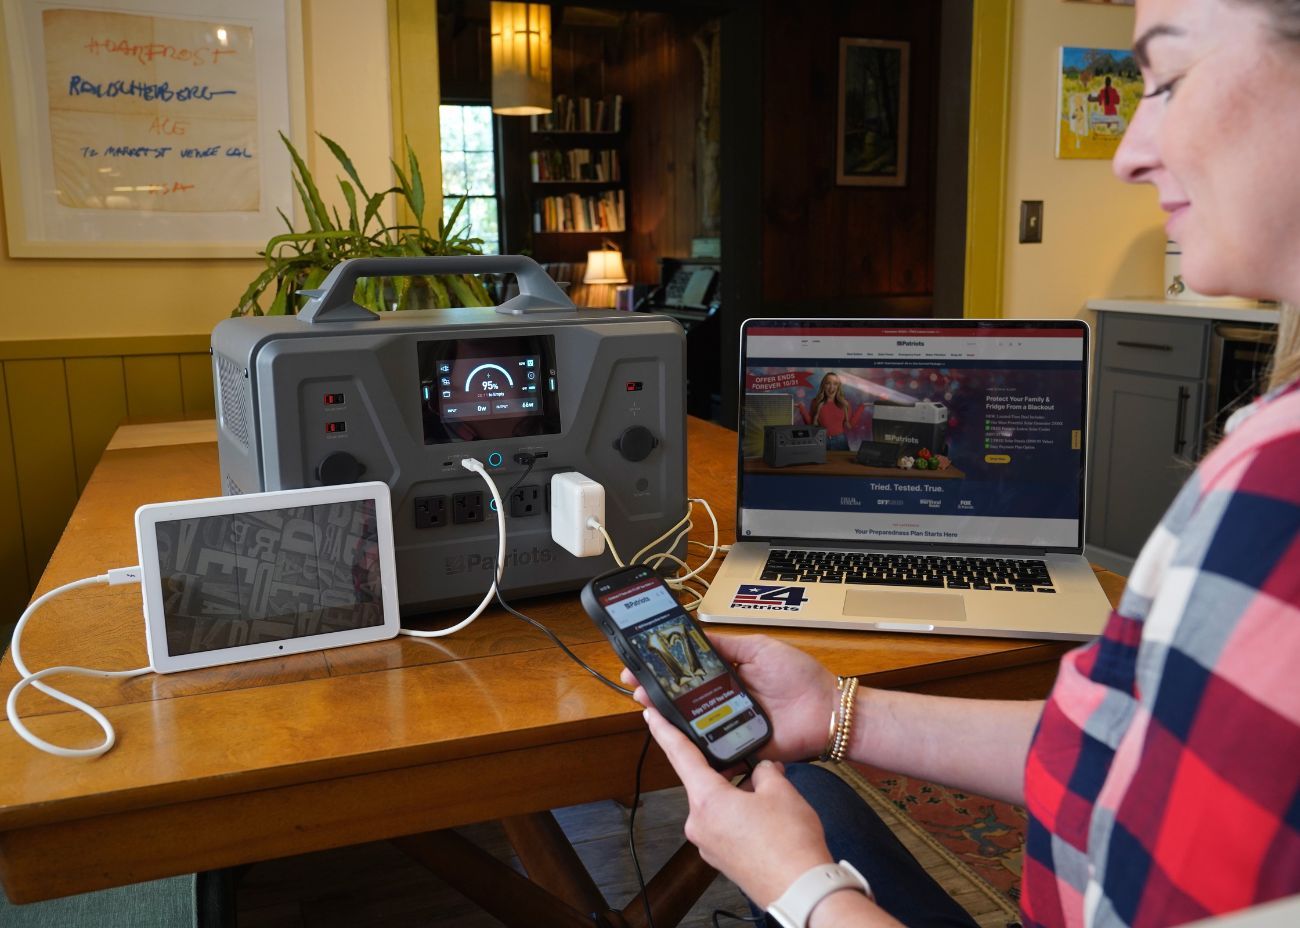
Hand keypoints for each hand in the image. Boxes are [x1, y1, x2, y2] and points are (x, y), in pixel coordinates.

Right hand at [621, 633, 836, 761]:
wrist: (827, 710)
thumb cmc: (800, 676)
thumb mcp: (760, 649)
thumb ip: (728, 645)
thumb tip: (697, 634)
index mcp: (729, 674)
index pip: (689, 670)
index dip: (665, 668)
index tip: (642, 663)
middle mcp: (726, 698)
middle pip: (684, 696)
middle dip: (656, 691)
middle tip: (635, 685)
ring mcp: (730, 722)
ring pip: (692, 721)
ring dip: (668, 715)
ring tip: (647, 704)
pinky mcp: (738, 745)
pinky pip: (712, 745)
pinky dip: (693, 743)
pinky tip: (673, 734)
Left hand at [642, 704, 832, 908]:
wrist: (801, 891)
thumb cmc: (789, 842)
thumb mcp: (780, 790)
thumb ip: (764, 770)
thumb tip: (762, 769)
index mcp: (706, 800)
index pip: (680, 755)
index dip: (665, 731)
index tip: (650, 714)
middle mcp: (698, 823)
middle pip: (705, 783)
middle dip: (728, 769)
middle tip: (751, 759)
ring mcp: (708, 845)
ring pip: (718, 805)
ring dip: (738, 793)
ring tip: (771, 791)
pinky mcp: (722, 859)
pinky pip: (725, 825)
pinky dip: (741, 814)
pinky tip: (768, 814)